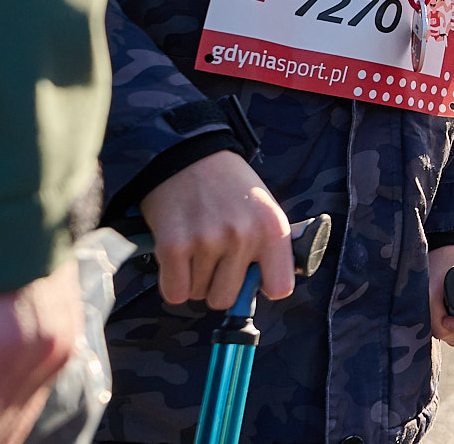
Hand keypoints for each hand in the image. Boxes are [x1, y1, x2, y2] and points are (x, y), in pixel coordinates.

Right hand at [138, 149, 294, 308]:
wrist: (188, 154)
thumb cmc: (229, 185)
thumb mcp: (264, 208)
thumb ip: (268, 247)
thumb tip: (267, 289)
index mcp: (272, 227)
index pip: (280, 287)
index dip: (263, 286)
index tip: (253, 276)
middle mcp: (243, 235)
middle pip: (228, 298)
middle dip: (219, 283)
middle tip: (215, 255)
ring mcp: (208, 241)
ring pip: (200, 294)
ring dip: (195, 279)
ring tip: (196, 246)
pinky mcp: (174, 246)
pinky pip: (175, 293)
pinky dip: (173, 282)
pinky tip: (178, 256)